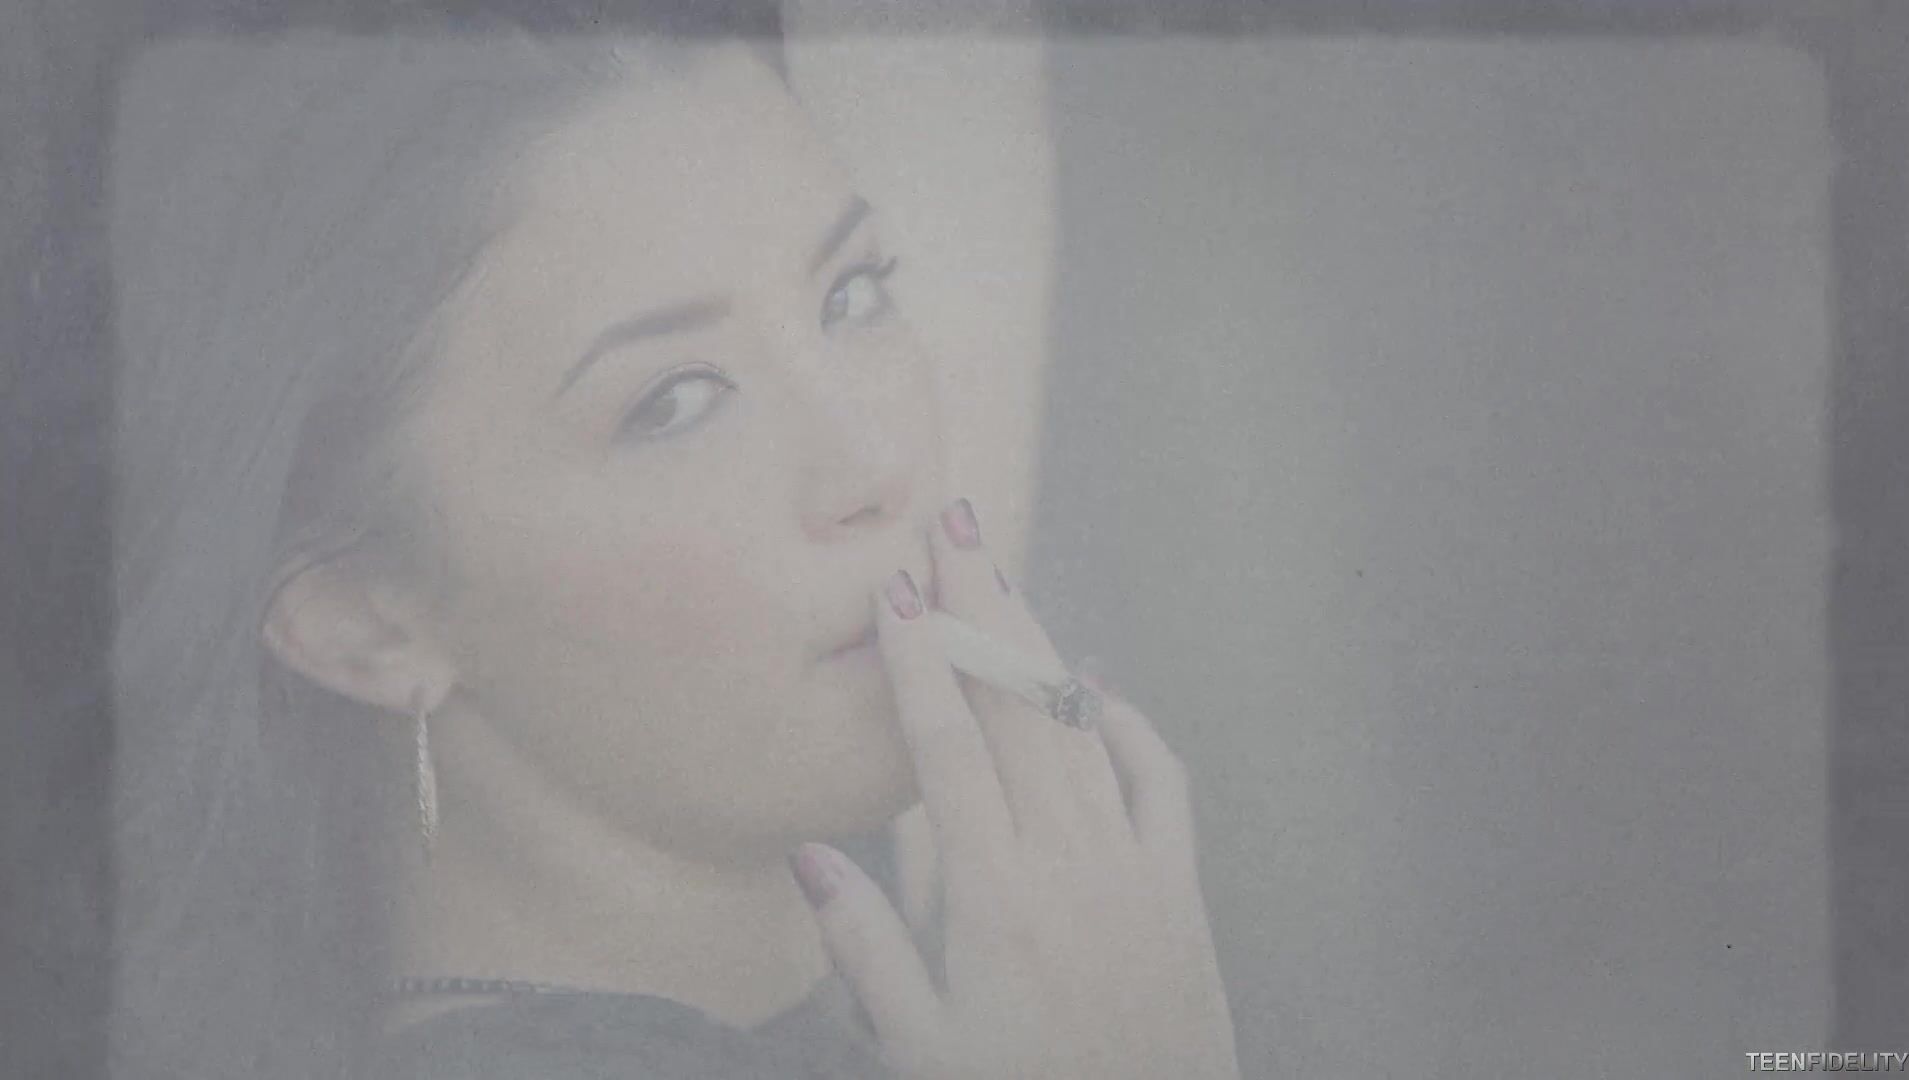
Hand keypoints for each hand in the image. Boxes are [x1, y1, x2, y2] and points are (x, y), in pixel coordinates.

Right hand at [789, 499, 1241, 1079]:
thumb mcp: (920, 1046)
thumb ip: (864, 948)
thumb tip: (809, 854)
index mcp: (996, 898)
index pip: (948, 749)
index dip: (921, 661)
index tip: (899, 589)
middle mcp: (1069, 862)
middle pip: (1017, 708)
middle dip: (981, 607)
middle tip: (954, 524)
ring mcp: (1133, 868)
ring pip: (1080, 728)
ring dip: (1039, 643)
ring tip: (1002, 575)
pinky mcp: (1179, 888)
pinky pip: (1159, 781)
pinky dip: (1127, 723)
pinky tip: (1098, 685)